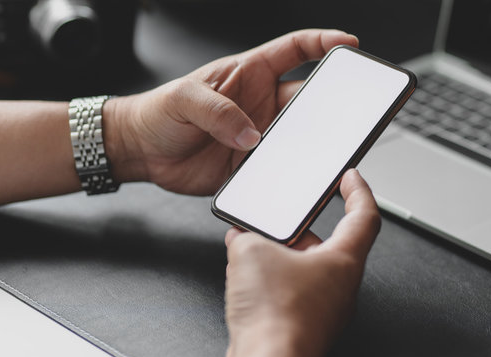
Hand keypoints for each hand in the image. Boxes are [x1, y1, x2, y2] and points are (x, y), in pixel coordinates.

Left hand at [106, 29, 358, 194]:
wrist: (141, 152)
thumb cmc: (158, 112)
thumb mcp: (184, 98)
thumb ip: (217, 111)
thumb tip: (249, 132)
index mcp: (250, 73)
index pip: (295, 50)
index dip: (323, 43)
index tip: (348, 45)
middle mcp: (260, 103)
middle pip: (308, 98)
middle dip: (332, 102)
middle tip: (349, 111)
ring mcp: (259, 135)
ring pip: (300, 137)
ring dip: (312, 144)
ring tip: (324, 151)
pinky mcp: (252, 165)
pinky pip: (279, 169)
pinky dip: (289, 174)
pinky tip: (292, 178)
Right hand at [223, 169, 380, 356]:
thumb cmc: (276, 317)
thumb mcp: (251, 252)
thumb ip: (247, 235)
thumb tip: (241, 236)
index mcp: (344, 260)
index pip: (365, 215)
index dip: (357, 190)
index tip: (350, 177)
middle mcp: (341, 286)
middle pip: (330, 243)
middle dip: (301, 226)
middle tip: (283, 214)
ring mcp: (324, 309)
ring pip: (306, 270)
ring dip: (281, 255)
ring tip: (251, 247)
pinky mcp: (303, 325)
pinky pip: (291, 293)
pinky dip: (272, 281)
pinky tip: (246, 279)